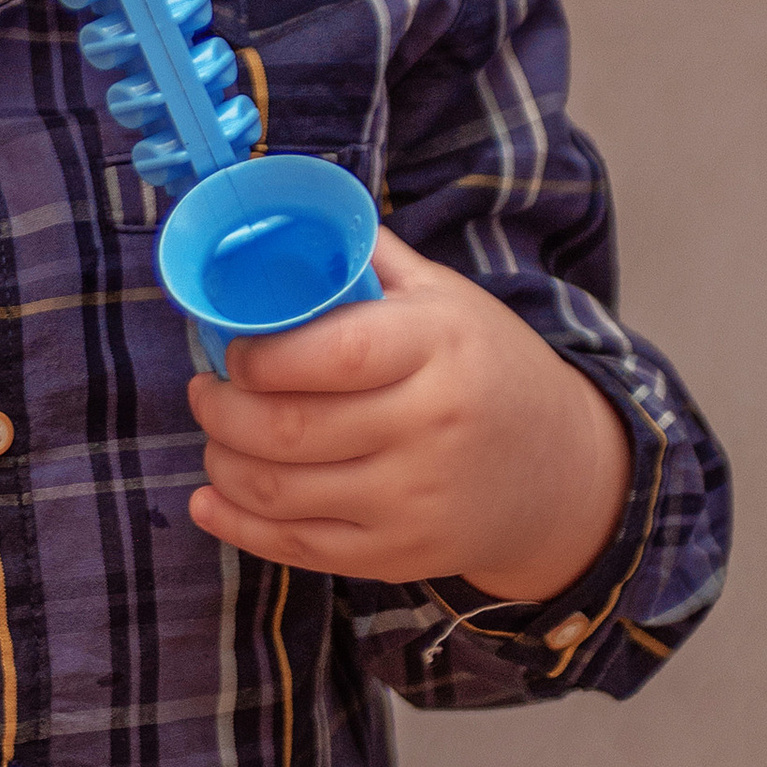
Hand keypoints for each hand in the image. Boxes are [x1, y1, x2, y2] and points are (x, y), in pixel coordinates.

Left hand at [186, 234, 632, 603]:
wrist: (560, 472)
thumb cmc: (485, 367)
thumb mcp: (446, 297)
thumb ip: (368, 259)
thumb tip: (281, 212)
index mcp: (437, 347)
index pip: (333, 355)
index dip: (262, 357)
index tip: (235, 351)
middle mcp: (429, 427)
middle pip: (289, 429)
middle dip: (221, 411)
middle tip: (206, 391)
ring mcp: (413, 499)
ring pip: (279, 491)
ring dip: (222, 463)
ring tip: (216, 438)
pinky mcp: (398, 554)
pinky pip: (297, 548)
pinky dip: (236, 524)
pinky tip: (210, 499)